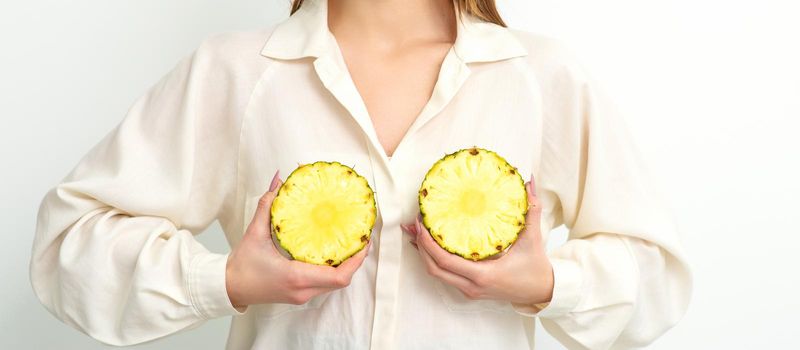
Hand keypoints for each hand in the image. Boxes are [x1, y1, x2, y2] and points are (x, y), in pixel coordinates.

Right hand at [225, 170, 370, 309]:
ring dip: (347, 265)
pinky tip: (335, 251)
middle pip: (342, 280)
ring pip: (335, 284)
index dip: (356, 260)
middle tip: (362, 237)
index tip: (364, 241)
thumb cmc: (242, 265)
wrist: (230, 288)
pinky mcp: (300, 295)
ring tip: (352, 241)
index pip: (339, 276)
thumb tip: (278, 180)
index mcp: (296, 277)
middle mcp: (303, 290)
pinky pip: (325, 284)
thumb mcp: (254, 232)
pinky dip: (334, 269)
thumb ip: (268, 205)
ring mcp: (303, 295)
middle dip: (356, 260)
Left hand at [401, 173, 552, 305]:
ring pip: (437, 273)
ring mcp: (469, 290)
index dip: (428, 243)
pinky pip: (445, 275)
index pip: (445, 261)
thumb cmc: (536, 268)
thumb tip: (530, 182)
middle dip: (420, 246)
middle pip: (433, 268)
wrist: (542, 292)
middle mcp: (472, 285)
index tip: (422, 223)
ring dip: (423, 253)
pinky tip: (428, 244)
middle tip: (414, 223)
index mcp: (483, 274)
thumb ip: (532, 210)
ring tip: (414, 232)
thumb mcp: (533, 238)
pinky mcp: (470, 289)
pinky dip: (434, 259)